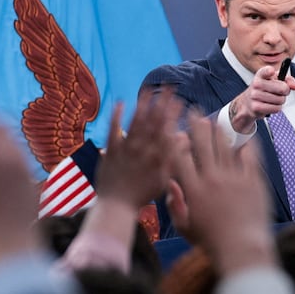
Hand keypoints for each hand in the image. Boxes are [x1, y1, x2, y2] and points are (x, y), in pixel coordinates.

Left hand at [95, 89, 181, 208]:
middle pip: (154, 122)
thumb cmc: (142, 195)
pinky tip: (120, 102)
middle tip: (168, 87)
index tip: (179, 100)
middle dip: (162, 103)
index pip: (168, 130)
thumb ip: (174, 158)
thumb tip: (182, 138)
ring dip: (143, 105)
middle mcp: (144, 151)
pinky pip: (114, 130)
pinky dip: (117, 116)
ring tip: (149, 90)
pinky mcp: (111, 151)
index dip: (173, 114)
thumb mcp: (164, 179)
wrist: (117, 206)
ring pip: (136, 123)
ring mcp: (127, 150)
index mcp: (158, 158)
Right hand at [165, 112, 275, 274]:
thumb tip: (171, 185)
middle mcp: (213, 179)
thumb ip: (175, 204)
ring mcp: (235, 178)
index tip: (172, 128)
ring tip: (214, 121)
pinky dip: (245, 145)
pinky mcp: (254, 181)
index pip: (179, 157)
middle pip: (202, 144)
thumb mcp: (185, 227)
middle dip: (196, 125)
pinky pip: (249, 156)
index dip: (174, 139)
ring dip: (218, 131)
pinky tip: (243, 137)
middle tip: (194, 113)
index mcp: (194, 189)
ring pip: (225, 146)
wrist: (242, 249)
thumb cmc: (212, 242)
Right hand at [228, 66, 294, 132]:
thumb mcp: (275, 80)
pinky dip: (276, 108)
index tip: (272, 72)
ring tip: (273, 99)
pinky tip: (270, 105)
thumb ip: (288, 80)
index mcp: (261, 75)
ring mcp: (255, 96)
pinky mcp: (256, 107)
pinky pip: (276, 108)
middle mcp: (256, 84)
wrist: (248, 103)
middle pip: (283, 88)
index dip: (270, 72)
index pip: (266, 71)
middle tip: (281, 92)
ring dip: (280, 101)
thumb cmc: (264, 90)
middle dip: (285, 91)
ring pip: (280, 100)